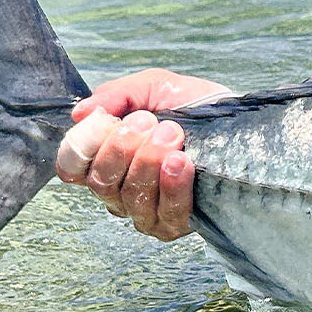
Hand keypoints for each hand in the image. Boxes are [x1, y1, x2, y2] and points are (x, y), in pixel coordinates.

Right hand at [54, 67, 229, 241]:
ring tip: (172, 133)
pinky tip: (181, 162)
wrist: (241, 122)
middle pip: (100, 181)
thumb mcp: (154, 87)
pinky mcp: (174, 224)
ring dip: (150, 161)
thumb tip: (81, 114)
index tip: (108, 121)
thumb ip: (117, 95)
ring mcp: (145, 211)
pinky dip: (172, 185)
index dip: (82, 146)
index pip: (70, 167)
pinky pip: (166, 212)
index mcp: (104, 157)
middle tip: (150, 121)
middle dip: (123, 147)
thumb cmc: (193, 106)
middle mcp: (118, 190)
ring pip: (131, 196)